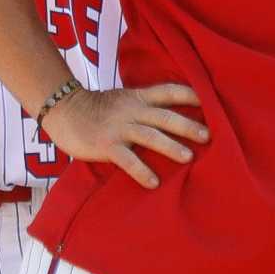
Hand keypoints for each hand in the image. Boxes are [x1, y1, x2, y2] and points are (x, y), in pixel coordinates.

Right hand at [40, 83, 208, 190]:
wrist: (64, 111)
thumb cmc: (97, 109)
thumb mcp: (123, 100)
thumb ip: (144, 107)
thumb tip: (174, 119)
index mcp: (137, 98)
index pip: (167, 91)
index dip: (188, 95)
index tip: (210, 102)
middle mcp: (131, 110)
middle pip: (164, 116)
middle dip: (187, 125)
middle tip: (208, 136)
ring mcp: (119, 127)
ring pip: (150, 135)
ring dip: (170, 146)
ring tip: (187, 157)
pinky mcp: (106, 144)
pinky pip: (127, 159)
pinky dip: (141, 171)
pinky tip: (154, 182)